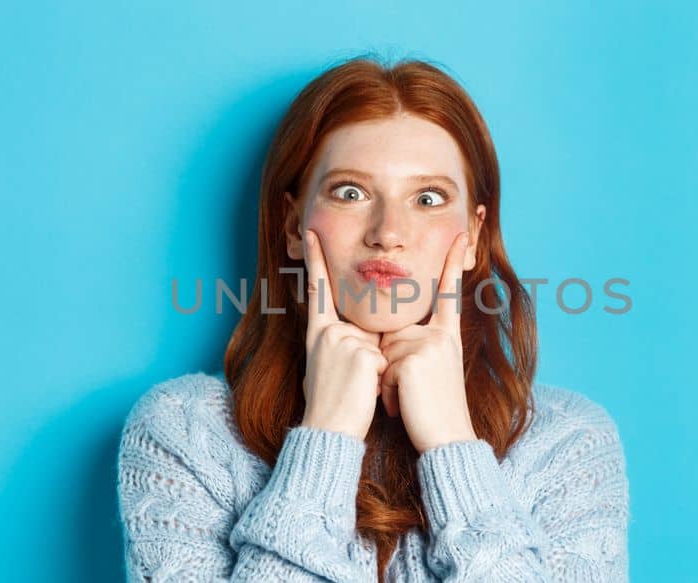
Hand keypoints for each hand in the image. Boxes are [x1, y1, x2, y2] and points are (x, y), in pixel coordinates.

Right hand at [299, 230, 388, 440]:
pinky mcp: (362, 355)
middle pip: (364, 326)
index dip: (316, 260)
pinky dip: (382, 378)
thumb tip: (366, 339)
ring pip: (379, 344)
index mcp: (318, 333)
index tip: (311, 232)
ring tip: (358, 390)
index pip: (318, 290)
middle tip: (352, 382)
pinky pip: (385, 359)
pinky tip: (365, 391)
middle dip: (370, 353)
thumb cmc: (333, 403)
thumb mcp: (331, 366)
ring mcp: (344, 341)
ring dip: (378, 369)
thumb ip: (345, 343)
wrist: (329, 431)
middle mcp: (327, 332)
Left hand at [379, 232, 477, 452]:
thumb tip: (389, 337)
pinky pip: (383, 368)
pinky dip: (386, 392)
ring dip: (386, 382)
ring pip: (385, 351)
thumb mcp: (432, 371)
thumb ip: (416, 346)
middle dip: (389, 363)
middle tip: (409, 392)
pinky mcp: (413, 361)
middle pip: (393, 332)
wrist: (447, 440)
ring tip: (407, 402)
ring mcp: (428, 346)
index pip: (449, 292)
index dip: (453, 262)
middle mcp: (440, 336)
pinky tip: (403, 407)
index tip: (460, 234)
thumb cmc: (433, 410)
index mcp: (447, 336)